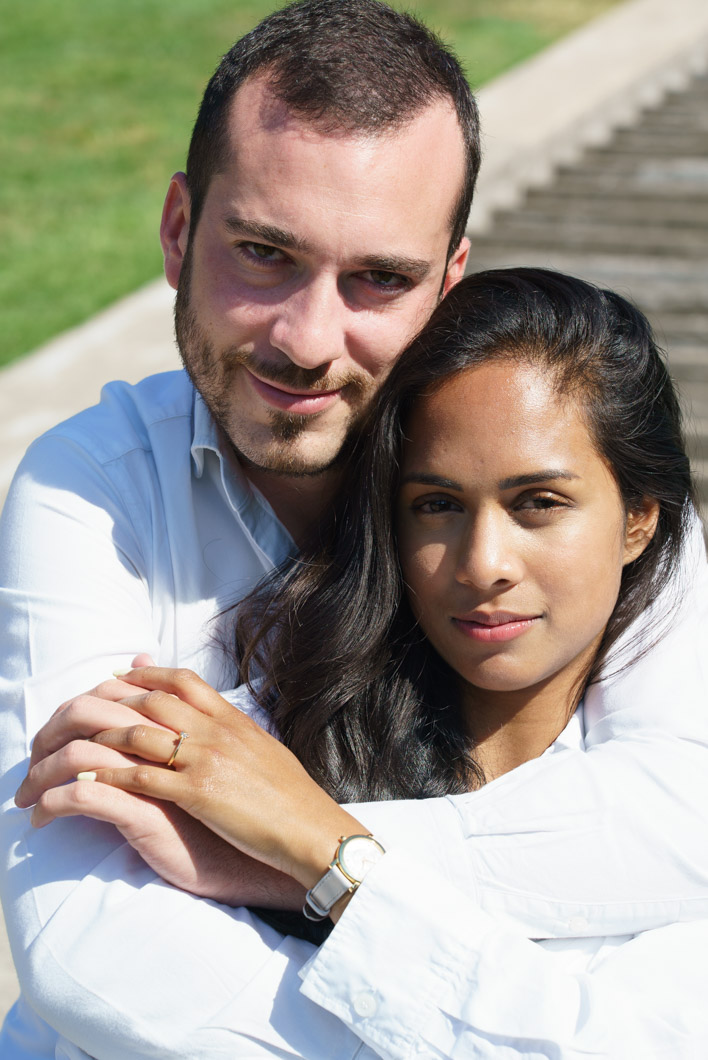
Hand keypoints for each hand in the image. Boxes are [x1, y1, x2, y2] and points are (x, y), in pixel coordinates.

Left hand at [70, 667, 365, 890]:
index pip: (183, 681)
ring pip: (137, 734)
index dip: (147, 675)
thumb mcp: (265, 750)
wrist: (312, 829)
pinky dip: (110, 776)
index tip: (120, 676)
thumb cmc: (293, 798)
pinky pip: (141, 778)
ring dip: (98, 742)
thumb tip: (222, 722)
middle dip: (110, 704)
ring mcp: (205, 759)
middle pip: (151, 700)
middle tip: (80, 712)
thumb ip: (237, 733)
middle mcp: (216, 730)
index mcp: (233, 719)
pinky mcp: (197, 793)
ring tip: (71, 749)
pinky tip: (86, 782)